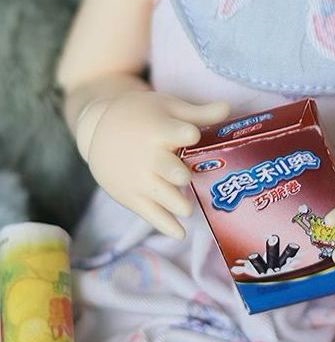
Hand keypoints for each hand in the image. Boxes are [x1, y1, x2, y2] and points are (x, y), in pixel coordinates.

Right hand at [77, 91, 229, 237]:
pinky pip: (150, 214)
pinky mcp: (131, 196)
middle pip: (168, 169)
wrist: (99, 128)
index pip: (176, 133)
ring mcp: (139, 178)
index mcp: (159, 129)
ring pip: (162, 195)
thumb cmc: (142, 115)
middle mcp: (149, 156)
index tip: (193, 135)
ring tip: (188, 207)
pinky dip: (166, 226)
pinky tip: (181, 234)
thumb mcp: (167, 107)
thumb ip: (199, 113)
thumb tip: (228, 108)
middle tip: (188, 177)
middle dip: (181, 175)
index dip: (186, 134)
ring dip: (179, 203)